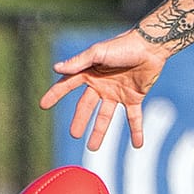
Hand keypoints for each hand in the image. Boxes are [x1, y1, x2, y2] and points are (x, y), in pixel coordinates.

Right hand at [39, 28, 171, 149]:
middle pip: (86, 106)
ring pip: (106, 117)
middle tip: (74, 134)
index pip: (68, 85)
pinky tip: (137, 144)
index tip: (43, 105)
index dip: (55, 94)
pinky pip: (133, 117)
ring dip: (100, 132)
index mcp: (90, 72)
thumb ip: (79, 62)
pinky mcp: (134, 97)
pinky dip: (136, 131)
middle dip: (80, 121)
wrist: (151, 46)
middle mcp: (101, 85)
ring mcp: (117, 93)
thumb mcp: (98, 53)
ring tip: (93, 148)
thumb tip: (56, 68)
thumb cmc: (123, 45)